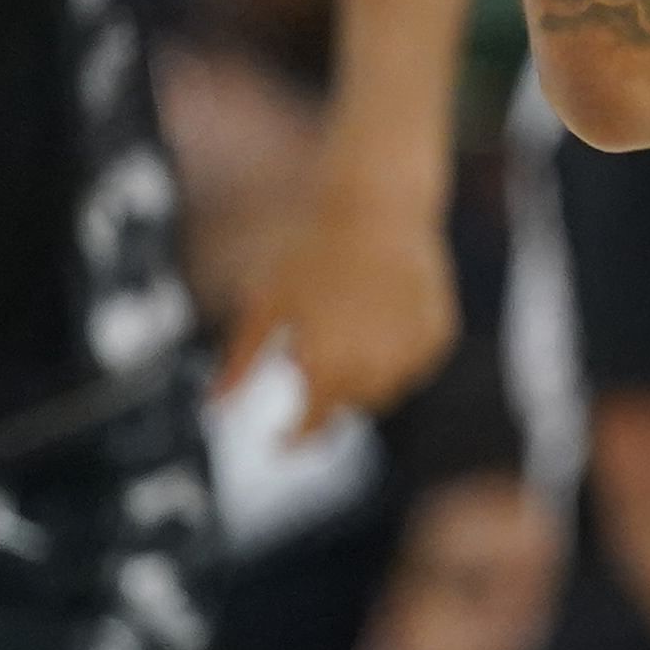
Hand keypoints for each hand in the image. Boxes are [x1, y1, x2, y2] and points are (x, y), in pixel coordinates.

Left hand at [220, 173, 455, 431]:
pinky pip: (413, 366)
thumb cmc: (311, 251)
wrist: (376, 206)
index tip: (279, 443)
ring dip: (364, 380)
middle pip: (349, 410)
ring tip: (348, 331)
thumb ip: (240, 363)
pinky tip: (379, 318)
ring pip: (385, 392)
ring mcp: (411, 355)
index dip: (293, 440)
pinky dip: (395, 356)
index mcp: (326, 367)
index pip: (312, 427)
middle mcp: (374, 369)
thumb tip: (213, 407)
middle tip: (314, 354)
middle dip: (328, 396)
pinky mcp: (437, 337)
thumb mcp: (265, 304)